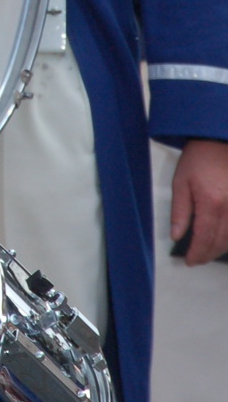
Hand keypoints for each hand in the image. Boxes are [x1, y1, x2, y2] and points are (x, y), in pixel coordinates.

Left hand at [170, 139, 227, 263]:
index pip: (204, 238)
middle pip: (221, 241)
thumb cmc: (198, 159)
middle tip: (198, 258)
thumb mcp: (181, 182)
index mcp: (211, 202)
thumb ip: (180, 211)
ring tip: (208, 250)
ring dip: (221, 248)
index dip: (197, 253)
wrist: (219, 140)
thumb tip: (177, 236)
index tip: (190, 261)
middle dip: (208, 254)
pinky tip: (223, 238)